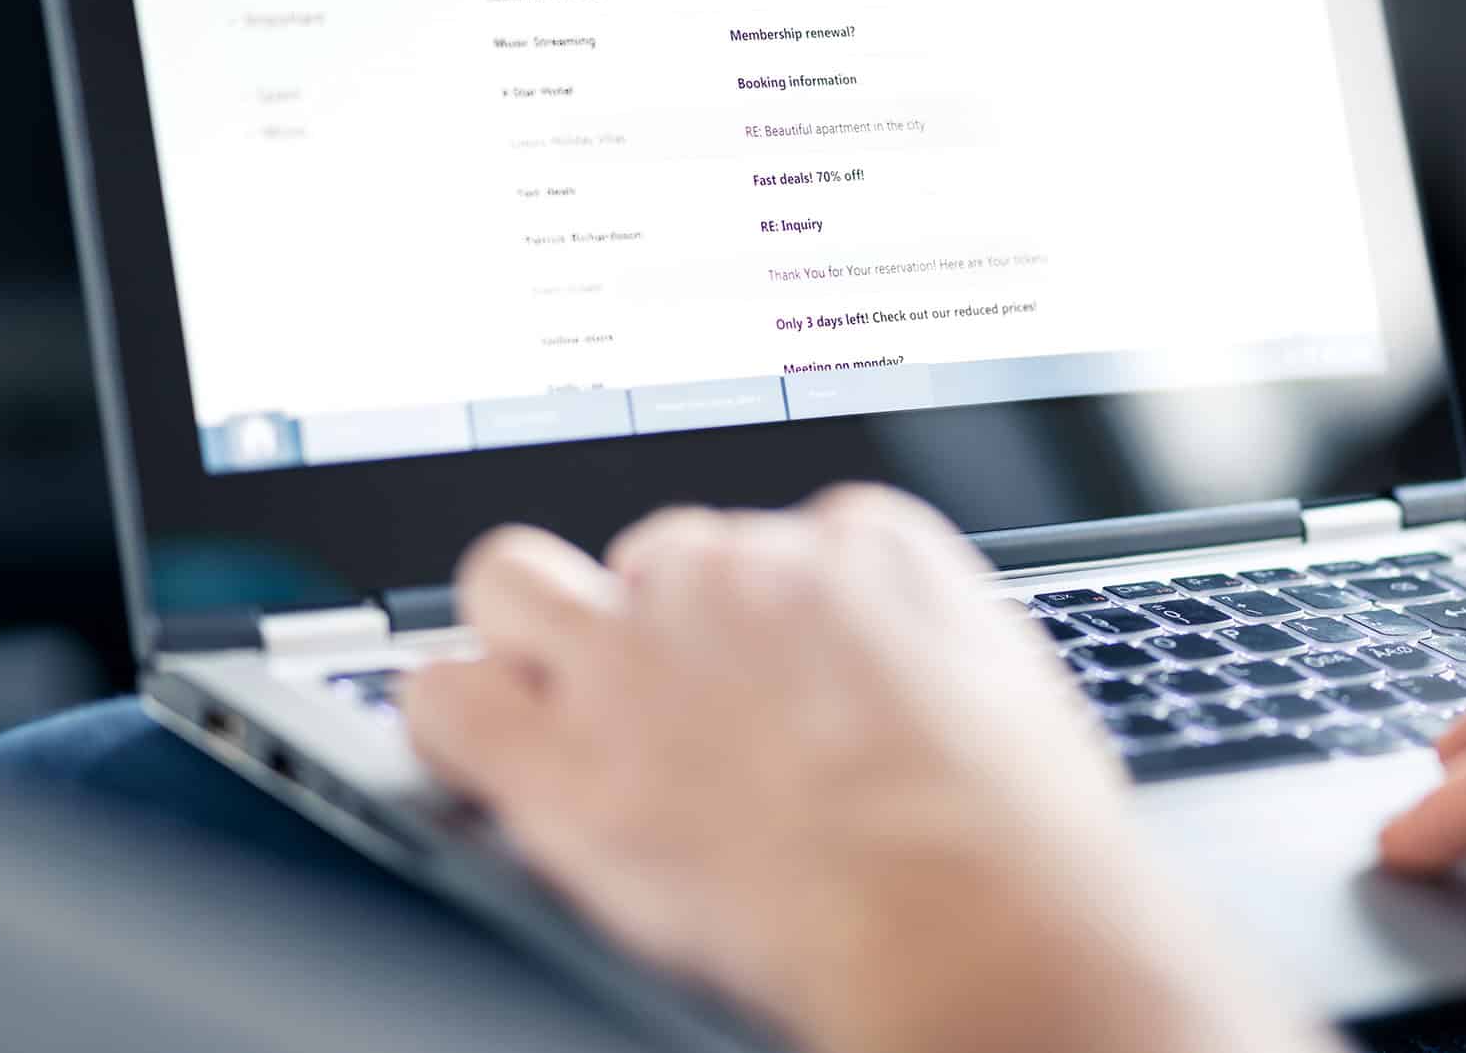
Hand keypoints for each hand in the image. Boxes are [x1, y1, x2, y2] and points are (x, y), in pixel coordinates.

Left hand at [402, 485, 1328, 1052]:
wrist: (977, 925)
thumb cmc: (1021, 836)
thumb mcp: (1006, 684)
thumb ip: (918, 636)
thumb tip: (881, 652)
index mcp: (858, 544)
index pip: (770, 540)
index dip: (764, 623)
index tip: (771, 680)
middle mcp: (737, 571)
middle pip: (651, 559)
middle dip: (662, 626)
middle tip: (689, 716)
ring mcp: (641, 654)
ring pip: (516, 584)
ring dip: (536, 638)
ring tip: (565, 708)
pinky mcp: (566, 758)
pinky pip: (443, 695)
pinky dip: (454, 720)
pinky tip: (491, 755)